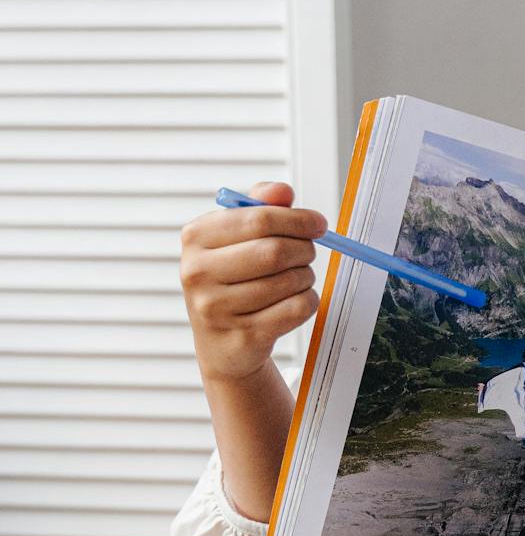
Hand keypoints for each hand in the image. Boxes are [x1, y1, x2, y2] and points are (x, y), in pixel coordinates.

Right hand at [180, 180, 327, 383]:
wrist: (221, 344)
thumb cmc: (232, 281)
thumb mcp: (236, 238)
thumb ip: (260, 207)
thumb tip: (283, 191)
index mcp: (195, 237)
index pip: (259, 218)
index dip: (298, 219)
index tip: (318, 224)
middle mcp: (198, 272)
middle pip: (275, 251)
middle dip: (304, 250)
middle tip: (308, 253)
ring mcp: (216, 308)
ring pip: (290, 281)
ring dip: (305, 277)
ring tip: (295, 279)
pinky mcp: (243, 336)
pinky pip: (297, 308)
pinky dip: (307, 301)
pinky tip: (293, 301)